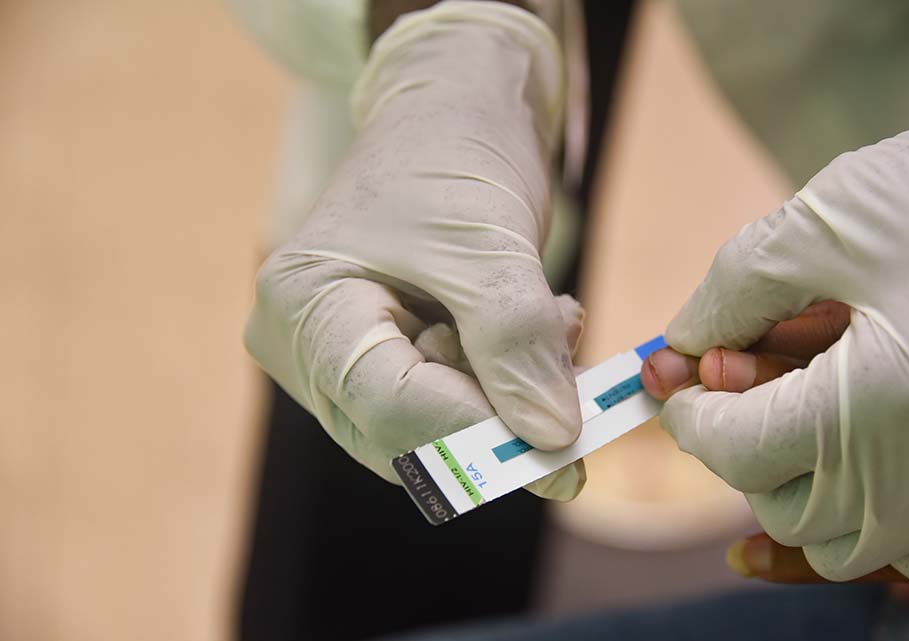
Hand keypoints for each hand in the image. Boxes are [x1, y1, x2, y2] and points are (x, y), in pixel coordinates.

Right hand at [243, 2, 585, 499]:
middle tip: (569, 383)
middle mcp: (305, 345)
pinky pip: (445, 401)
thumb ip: (516, 342)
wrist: (451, 111)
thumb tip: (552, 442)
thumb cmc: (451, 155)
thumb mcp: (487, 243)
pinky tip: (531, 325)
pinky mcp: (384, 357)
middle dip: (496, 416)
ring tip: (550, 321)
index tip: (562, 454)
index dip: (476, 435)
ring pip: (433, 425)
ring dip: (507, 393)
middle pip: (403, 432)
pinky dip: (500, 380)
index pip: (384, 404)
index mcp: (304, 306)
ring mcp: (341, 356)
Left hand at [647, 116, 908, 599]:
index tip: (673, 376)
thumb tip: (682, 344)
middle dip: (740, 442)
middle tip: (735, 372)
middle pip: (785, 505)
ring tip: (801, 397)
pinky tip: (860, 457)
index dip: (689, 411)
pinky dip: (875, 516)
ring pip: (848, 538)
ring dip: (799, 481)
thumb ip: (737, 288)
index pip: (737, 450)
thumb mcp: (835, 220)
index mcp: (887, 408)